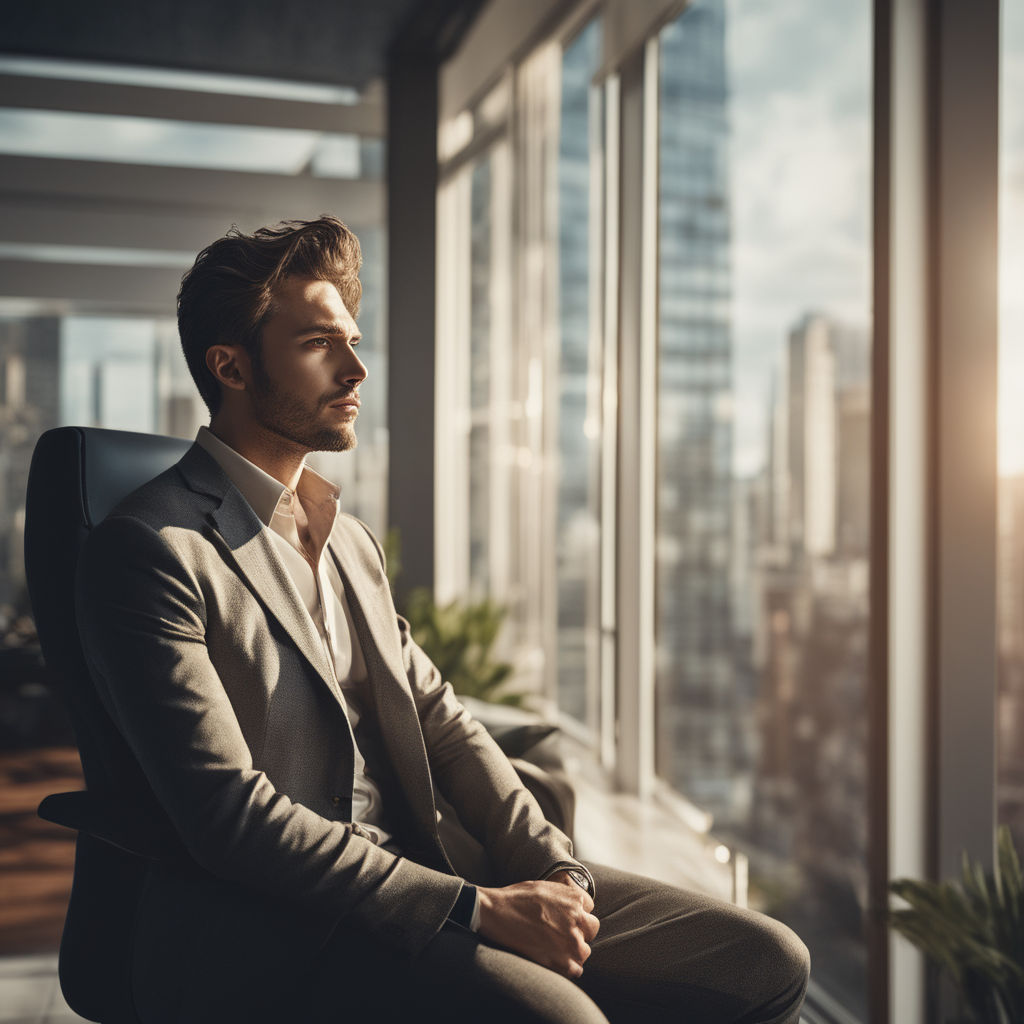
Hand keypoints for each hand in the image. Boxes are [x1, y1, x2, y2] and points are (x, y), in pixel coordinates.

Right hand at [476, 879, 599, 978]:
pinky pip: (576, 969)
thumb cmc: (516, 897)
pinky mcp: (562, 961)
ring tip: (555, 946)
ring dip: (573, 949)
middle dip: (580, 930)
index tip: (566, 917)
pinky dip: (567, 967)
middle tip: (562, 932)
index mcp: (574, 898)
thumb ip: (564, 896)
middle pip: (592, 928)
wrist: (497, 912)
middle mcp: (577, 919)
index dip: (577, 913)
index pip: (589, 908)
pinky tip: (554, 959)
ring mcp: (571, 941)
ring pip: (585, 950)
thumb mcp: (545, 886)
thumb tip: (572, 905)